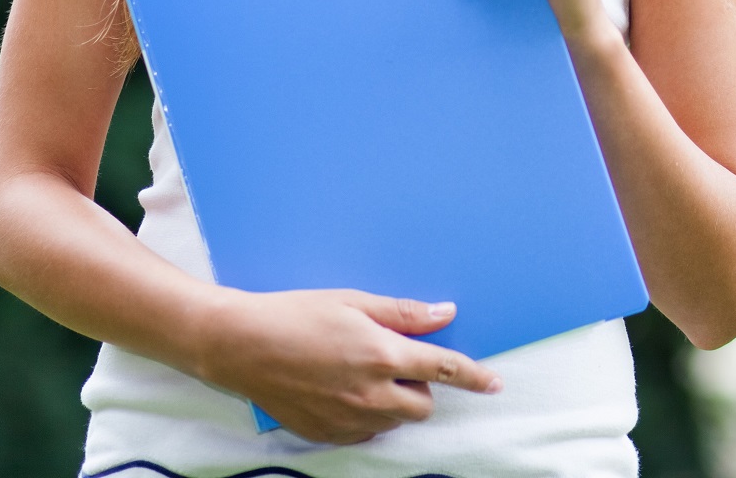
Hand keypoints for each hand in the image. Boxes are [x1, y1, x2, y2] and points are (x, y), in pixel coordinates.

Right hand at [194, 287, 500, 444]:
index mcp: (381, 355)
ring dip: (394, 400)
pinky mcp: (327, 434)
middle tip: (395, 360)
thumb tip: (445, 314)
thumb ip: (404, 313)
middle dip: (421, 385)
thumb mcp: (354, 301)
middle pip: (423, 405)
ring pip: (394, 420)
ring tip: (361, 370)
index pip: (444, 369)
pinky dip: (367, 414)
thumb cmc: (297, 314)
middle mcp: (370, 394)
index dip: (474, 376)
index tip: (494, 383)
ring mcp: (348, 419)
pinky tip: (342, 389)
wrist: (240, 346)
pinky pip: (365, 431)